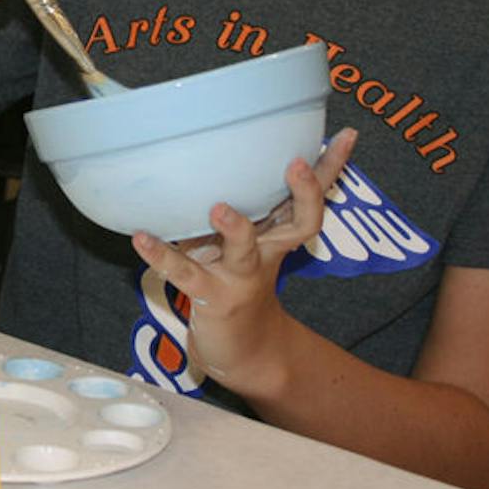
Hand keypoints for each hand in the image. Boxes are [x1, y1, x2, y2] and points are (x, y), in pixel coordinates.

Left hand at [131, 128, 357, 390]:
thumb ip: (235, 205)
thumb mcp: (243, 241)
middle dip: (305, 193)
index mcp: (278, 235)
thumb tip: (203, 151)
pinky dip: (162, 255)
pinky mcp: (211, 295)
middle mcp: (267, 253)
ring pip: (245, 249)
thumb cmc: (237, 282)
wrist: (243, 353)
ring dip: (236, 229)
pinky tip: (141, 238)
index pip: (311, 198)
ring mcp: (241, 276)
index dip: (331, 168)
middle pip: (301, 222)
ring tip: (219, 207)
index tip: (347, 135)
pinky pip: (185, 273)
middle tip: (298, 163)